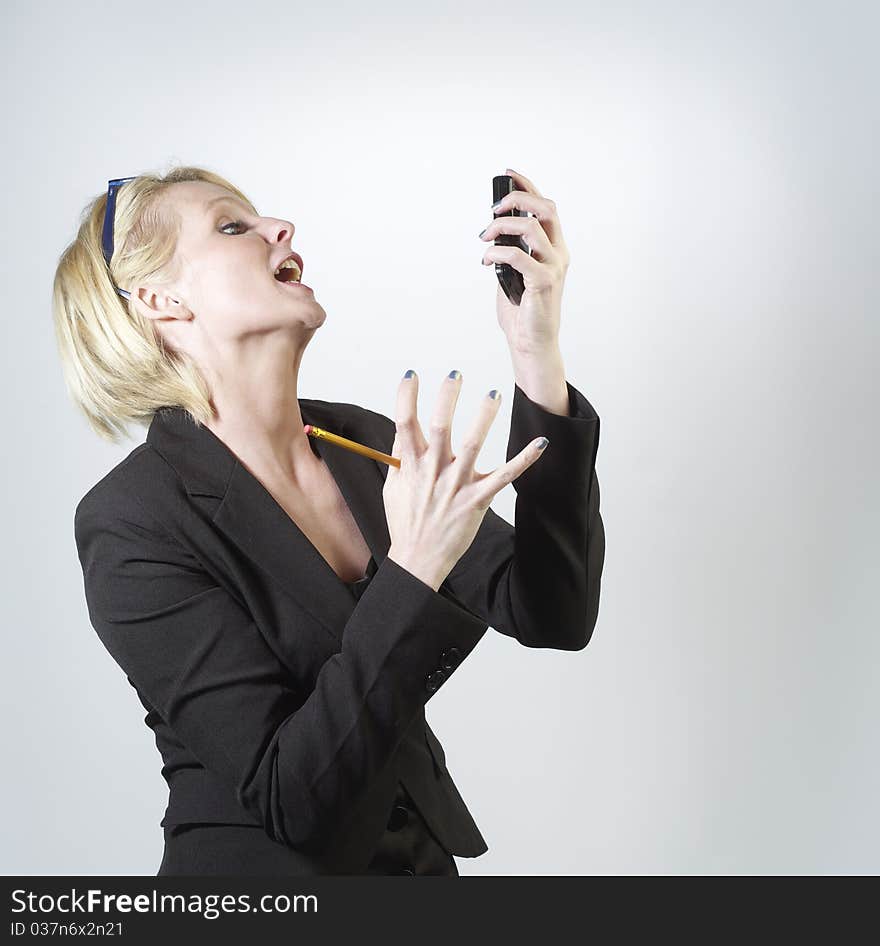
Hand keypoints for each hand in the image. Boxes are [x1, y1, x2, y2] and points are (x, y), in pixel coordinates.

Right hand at [383, 369, 548, 590]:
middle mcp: (433, 472)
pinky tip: (541, 443)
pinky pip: (505, 477)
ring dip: (483, 417)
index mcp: (410, 466)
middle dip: (448, 397)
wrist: (418, 560)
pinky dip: (524, 459)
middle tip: (456, 374)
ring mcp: (456, 486)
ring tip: (493, 394)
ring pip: (473, 445)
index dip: (406, 395)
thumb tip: (401, 430)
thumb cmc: (405, 523)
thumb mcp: (392, 487)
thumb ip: (398, 458)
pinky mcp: (477, 501)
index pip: (403, 422)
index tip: (412, 374)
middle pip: (440, 426)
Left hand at [479, 167, 570, 357]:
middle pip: (546, 209)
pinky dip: (498, 252)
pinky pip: (519, 255)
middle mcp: (558, 254)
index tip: (508, 174)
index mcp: (554, 248)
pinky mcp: (544, 282)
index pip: (545, 207)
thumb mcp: (513, 273)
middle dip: (518, 200)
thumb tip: (493, 232)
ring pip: (532, 228)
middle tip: (493, 210)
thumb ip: (510, 251)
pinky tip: (487, 260)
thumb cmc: (522, 311)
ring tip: (485, 238)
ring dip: (502, 226)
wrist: (530, 342)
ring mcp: (554, 267)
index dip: (528, 186)